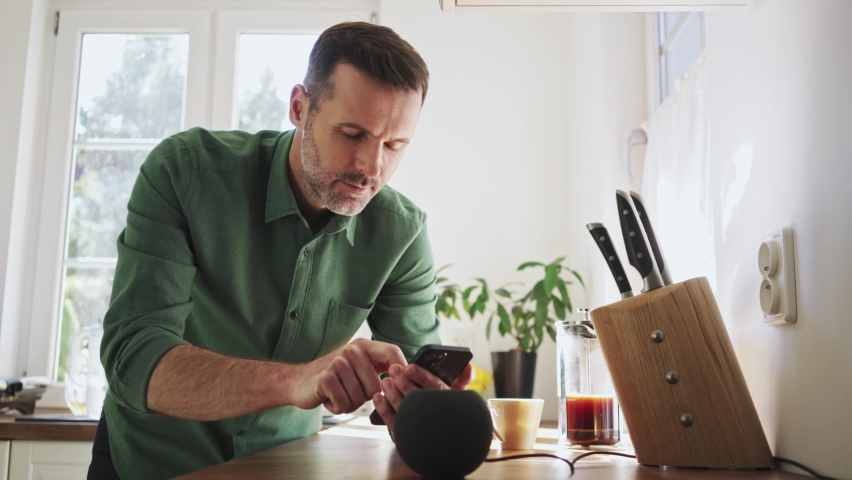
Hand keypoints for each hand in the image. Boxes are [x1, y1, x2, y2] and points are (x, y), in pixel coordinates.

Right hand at [285, 339, 406, 414]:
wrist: (298, 382)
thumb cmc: (333, 377)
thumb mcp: (356, 365)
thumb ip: (378, 366)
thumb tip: (406, 376)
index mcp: (363, 346)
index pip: (392, 352)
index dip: (401, 369)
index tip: (399, 384)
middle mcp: (352, 350)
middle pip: (377, 385)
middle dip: (366, 397)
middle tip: (350, 392)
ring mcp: (338, 363)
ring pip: (361, 398)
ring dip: (350, 403)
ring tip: (338, 394)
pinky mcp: (326, 379)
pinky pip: (345, 403)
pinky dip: (338, 407)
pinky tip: (329, 399)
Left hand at [372, 362, 474, 431]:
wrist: (447, 441)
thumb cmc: (451, 410)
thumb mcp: (461, 393)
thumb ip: (464, 377)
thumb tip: (468, 366)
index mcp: (449, 402)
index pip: (437, 388)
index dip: (422, 377)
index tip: (409, 367)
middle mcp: (436, 416)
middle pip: (418, 399)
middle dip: (404, 382)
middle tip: (393, 370)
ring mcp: (421, 427)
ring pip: (404, 410)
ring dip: (392, 394)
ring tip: (385, 382)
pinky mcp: (407, 436)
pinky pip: (394, 423)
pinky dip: (384, 410)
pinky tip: (379, 398)